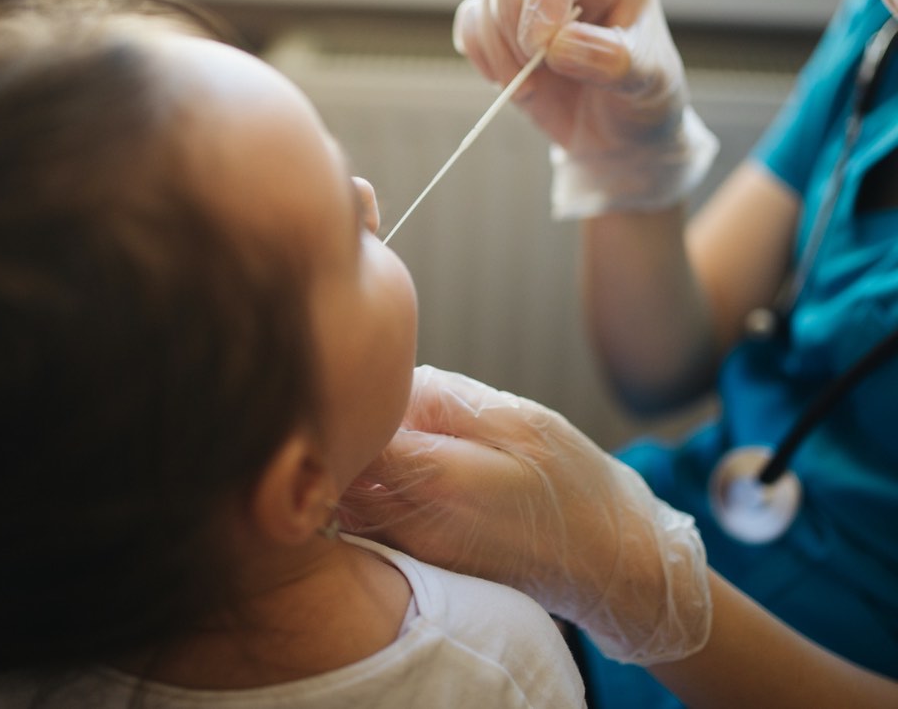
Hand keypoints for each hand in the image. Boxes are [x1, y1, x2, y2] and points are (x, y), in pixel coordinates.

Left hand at [342, 365, 710, 664]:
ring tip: (385, 437)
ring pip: (346, 501)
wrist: (611, 565)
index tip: (359, 381)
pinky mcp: (418, 567)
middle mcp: (410, 523)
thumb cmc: (573, 484)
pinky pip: (367, 523)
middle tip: (365, 404)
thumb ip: (445, 398)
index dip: (344, 403)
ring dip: (351, 465)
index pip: (348, 437)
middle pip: (336, 472)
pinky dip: (366, 494)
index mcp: (435, 477)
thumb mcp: (521, 420)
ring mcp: (411, 553)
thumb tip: (388, 383)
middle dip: (341, 434)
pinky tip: (397, 474)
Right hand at [454, 0, 717, 217]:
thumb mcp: (647, 82)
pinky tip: (511, 84)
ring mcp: (530, 1)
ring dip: (500, 50)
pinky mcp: (502, 30)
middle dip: (515, 21)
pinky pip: (470, 25)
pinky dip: (482, 57)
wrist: (617, 134)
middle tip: (536, 64)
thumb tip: (557, 45)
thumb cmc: (641, 98)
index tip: (542, 45)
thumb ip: (610, 61)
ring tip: (533, 87)